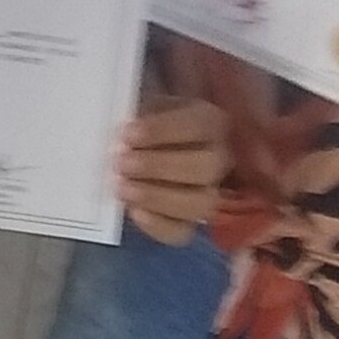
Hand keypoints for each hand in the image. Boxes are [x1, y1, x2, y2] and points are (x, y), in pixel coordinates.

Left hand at [119, 93, 228, 244]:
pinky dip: (157, 225)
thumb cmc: (145, 120)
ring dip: (158, 197)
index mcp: (208, 121)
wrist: (143, 143)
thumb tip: (120, 136)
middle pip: (204, 167)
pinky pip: (182, 232)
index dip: (162, 131)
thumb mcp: (144, 106)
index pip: (197, 126)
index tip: (128, 135)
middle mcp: (218, 158)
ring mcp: (209, 192)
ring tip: (123, 188)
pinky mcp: (190, 221)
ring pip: (200, 204)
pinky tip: (134, 212)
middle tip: (122, 163)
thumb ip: (136, 116)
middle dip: (159, 166)